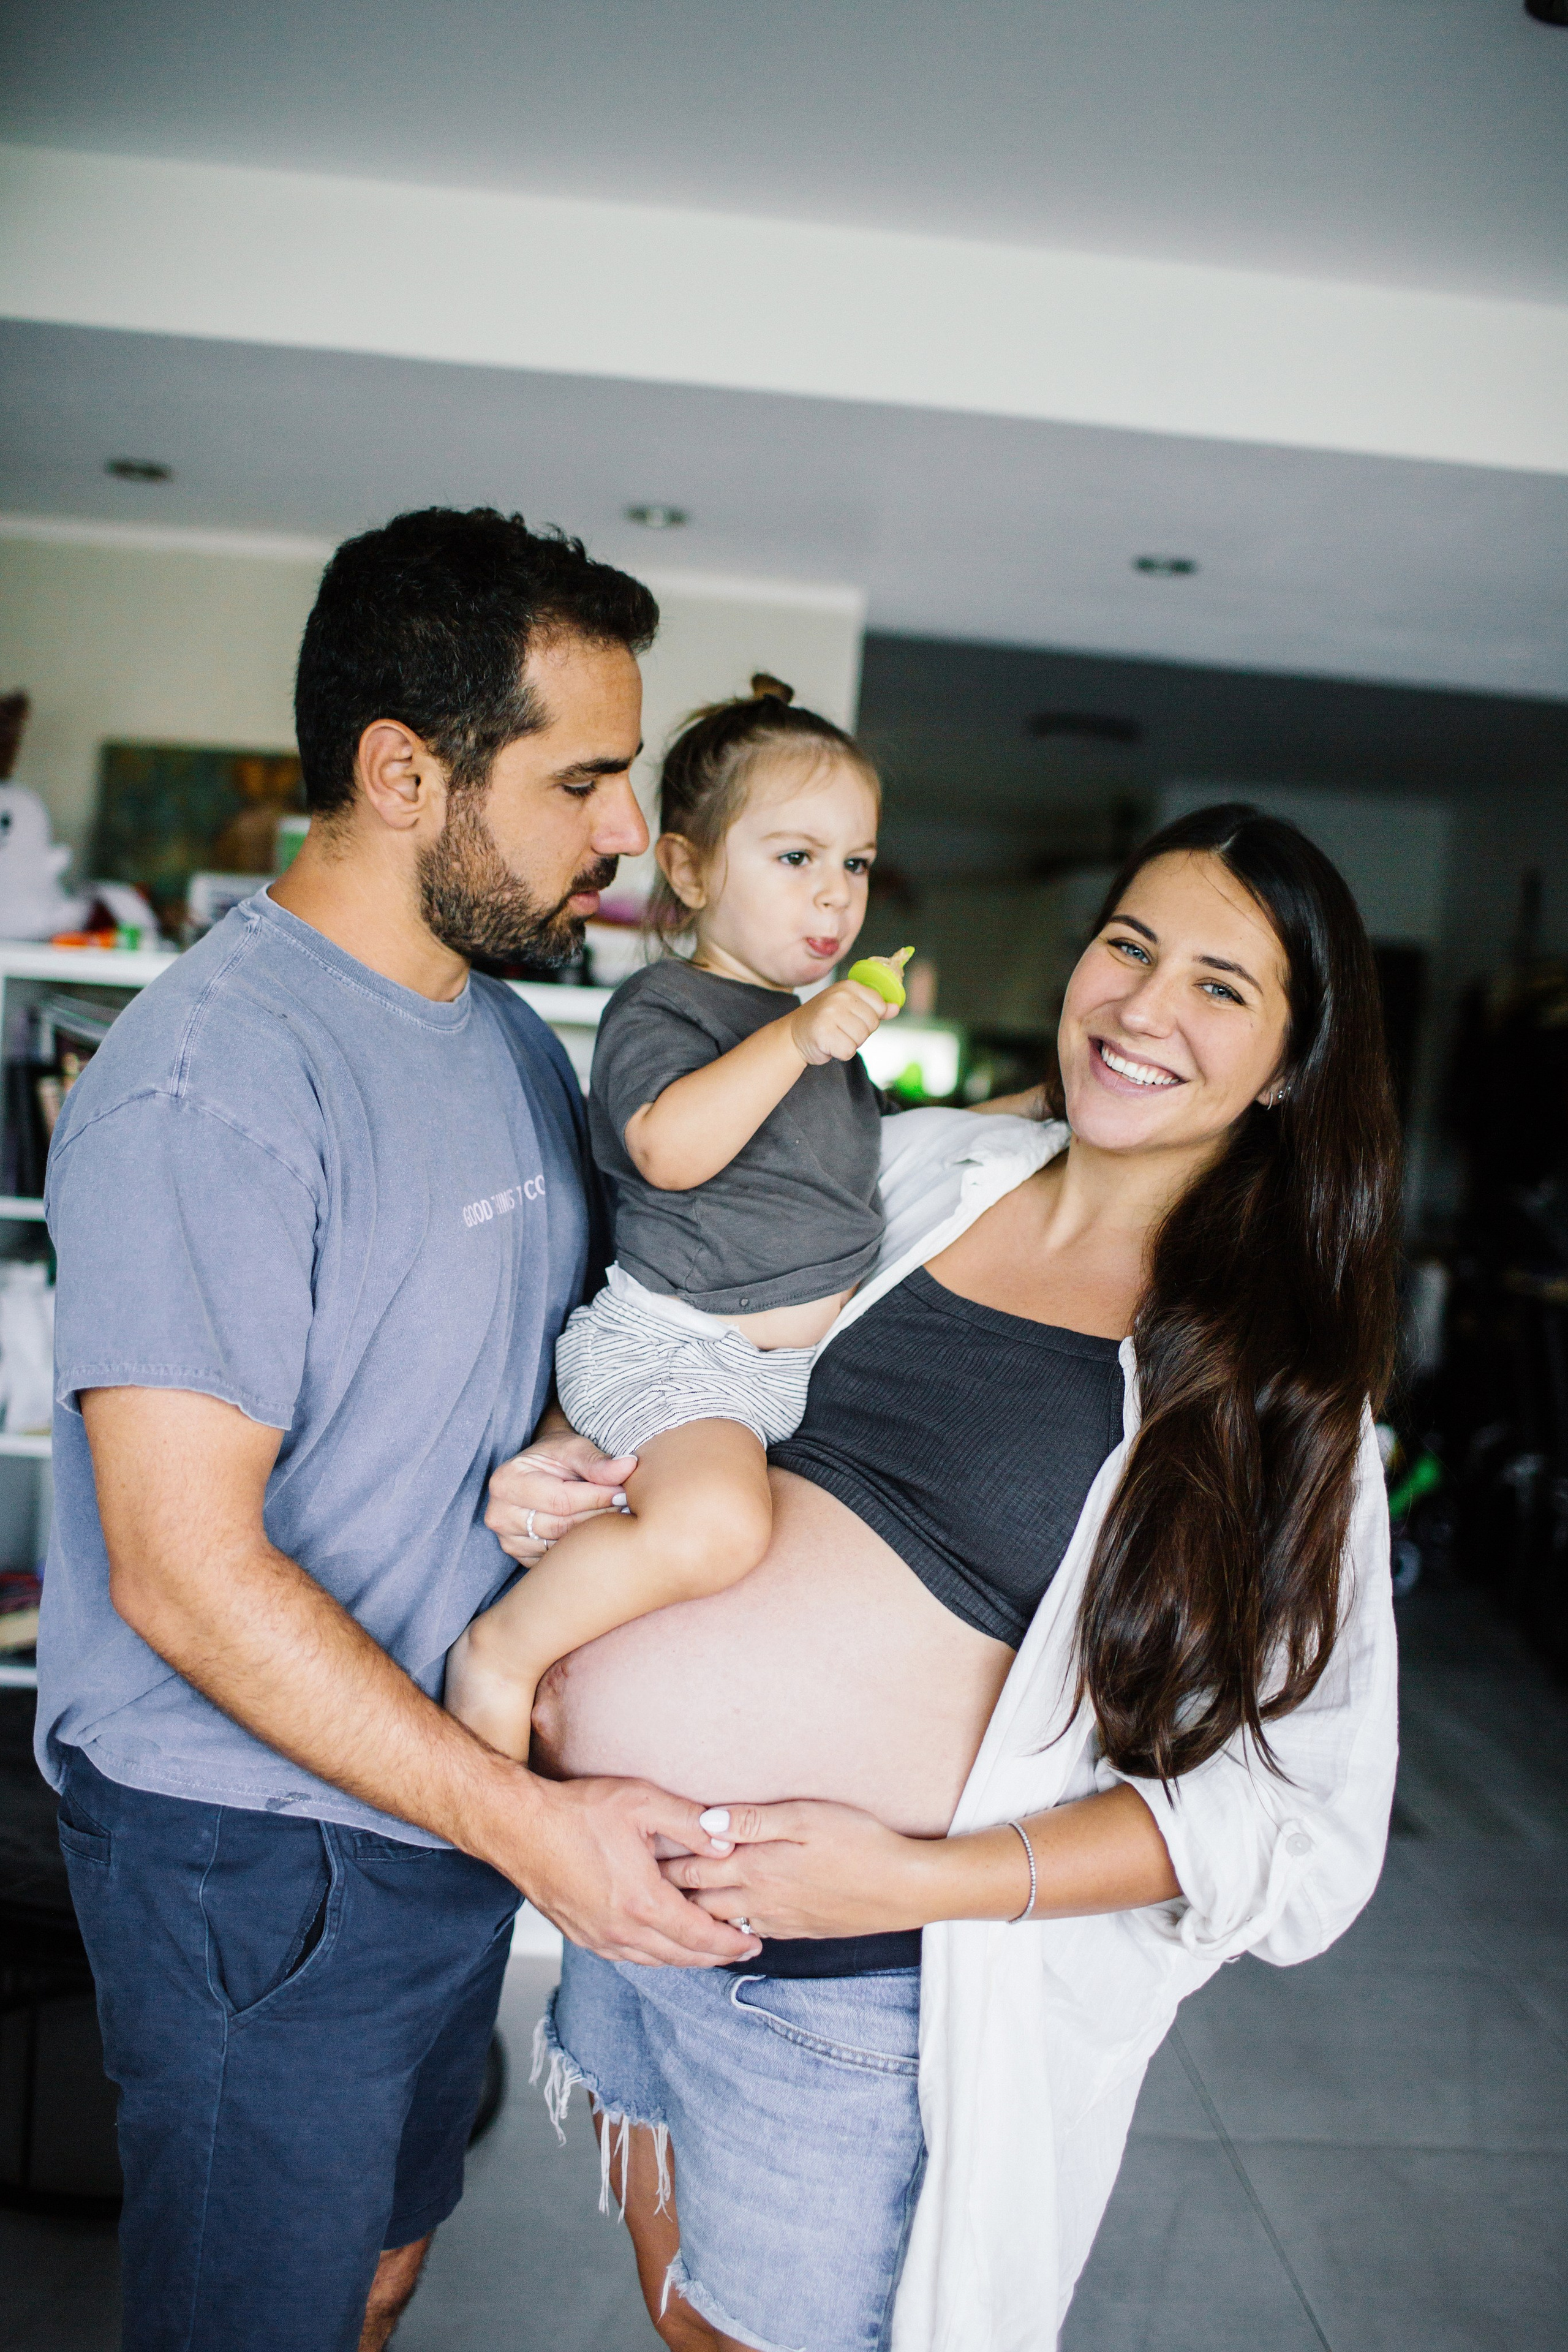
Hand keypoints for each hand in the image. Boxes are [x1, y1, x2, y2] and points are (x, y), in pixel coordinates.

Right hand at [485, 1431, 638, 1563]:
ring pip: (561, 1546)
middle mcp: (500, 1514)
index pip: (561, 1499)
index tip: (624, 1492)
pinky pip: (556, 1559)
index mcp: (507, 1482)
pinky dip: (577, 1549)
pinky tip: (594, 1535)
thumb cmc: (557, 1456)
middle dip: (598, 1516)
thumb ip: (597, 1461)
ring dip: (591, 1534)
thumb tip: (628, 1467)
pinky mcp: (521, 1557)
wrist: (541, 1470)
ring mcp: (508, 1540)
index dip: (597, 1497)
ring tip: (614, 1519)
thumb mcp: (573, 1448)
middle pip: (561, 1526)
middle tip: (626, 1507)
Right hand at [518, 1774, 764, 1967]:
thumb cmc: (575, 1812)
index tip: (752, 1943)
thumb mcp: (643, 1803)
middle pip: (681, 1956)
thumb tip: (727, 1842)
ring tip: (708, 1947)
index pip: (700, 1936)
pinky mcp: (581, 1934)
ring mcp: (598, 1937)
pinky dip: (654, 1954)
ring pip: (654, 1961)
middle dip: (716, 1956)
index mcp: (643, 1904)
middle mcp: (621, 1931)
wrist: (518, 1827)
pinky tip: (661, 1941)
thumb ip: (690, 1823)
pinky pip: (628, 1956)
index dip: (731, 1942)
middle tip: (740, 1950)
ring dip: (685, 1957)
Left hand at [659, 1798, 932, 1940]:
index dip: (659, 1860)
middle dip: (665, 1891)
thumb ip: (753, 1819)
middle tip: (633, 1881)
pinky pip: (746, 1930)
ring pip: (717, 1921)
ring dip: (690, 1913)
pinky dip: (723, 1927)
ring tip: (662, 1903)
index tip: (630, 1853)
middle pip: (696, 1898)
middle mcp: (758, 1899)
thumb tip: (705, 1818)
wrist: (904, 1889)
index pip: (691, 1866)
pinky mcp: (796, 1929)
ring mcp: (777, 1919)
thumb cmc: (860, 1842)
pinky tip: (718, 1919)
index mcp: (756, 1867)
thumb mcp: (807, 1817)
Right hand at [788, 980, 897, 1068]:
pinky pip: (849, 1051)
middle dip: (860, 1032)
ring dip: (850, 1043)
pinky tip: (829, 1044)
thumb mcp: (850, 1007)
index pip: (879, 1005)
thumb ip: (874, 1007)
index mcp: (849, 986)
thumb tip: (895, 1008)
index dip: (869, 1017)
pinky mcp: (824, 1034)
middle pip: (872, 1024)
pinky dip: (841, 1053)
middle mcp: (839, 997)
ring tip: (835, 1036)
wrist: (793, 1034)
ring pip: (861, 1038)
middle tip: (841, 1028)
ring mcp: (830, 1014)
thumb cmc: (825, 1020)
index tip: (852, 1017)